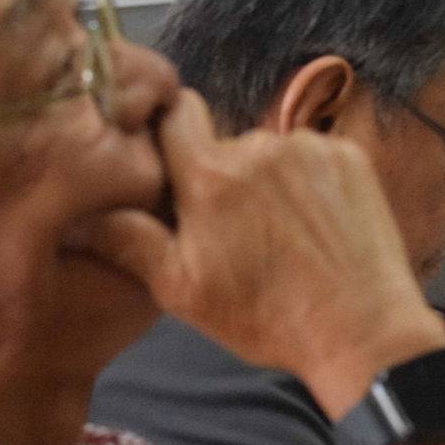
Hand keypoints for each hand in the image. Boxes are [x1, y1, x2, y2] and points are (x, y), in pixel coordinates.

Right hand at [85, 90, 444, 414]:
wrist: (362, 330)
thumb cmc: (268, 317)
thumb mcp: (182, 291)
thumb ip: (128, 239)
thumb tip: (82, 211)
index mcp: (209, 175)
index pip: (174, 114)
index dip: (168, 131)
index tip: (171, 158)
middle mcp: (258, 147)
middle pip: (224, 144)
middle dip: (221, 177)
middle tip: (235, 233)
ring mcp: (310, 149)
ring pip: (270, 153)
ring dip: (268, 182)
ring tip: (282, 238)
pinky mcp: (350, 158)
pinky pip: (315, 157)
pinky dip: (311, 184)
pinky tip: (317, 229)